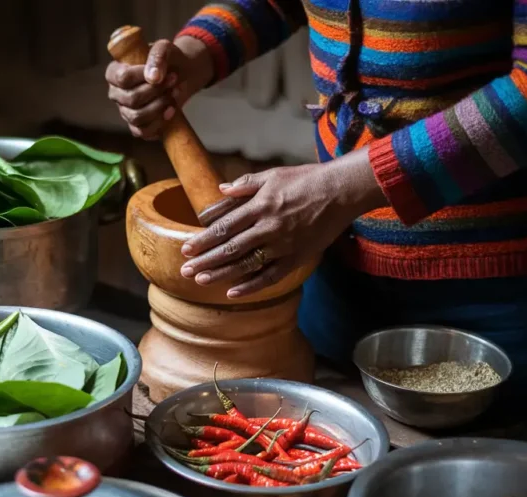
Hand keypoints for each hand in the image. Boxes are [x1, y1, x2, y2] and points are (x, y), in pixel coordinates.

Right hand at [106, 37, 212, 139]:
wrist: (181, 74)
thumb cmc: (167, 59)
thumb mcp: (164, 48)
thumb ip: (157, 56)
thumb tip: (154, 77)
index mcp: (114, 73)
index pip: (122, 78)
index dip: (142, 76)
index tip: (160, 72)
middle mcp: (116, 94)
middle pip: (131, 99)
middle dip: (157, 91)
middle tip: (174, 79)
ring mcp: (125, 111)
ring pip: (137, 116)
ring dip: (160, 105)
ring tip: (174, 92)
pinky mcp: (137, 126)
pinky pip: (143, 132)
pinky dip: (160, 122)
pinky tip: (171, 110)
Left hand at [180, 148, 387, 297]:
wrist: (341, 191)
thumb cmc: (306, 180)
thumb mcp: (273, 174)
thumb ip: (245, 184)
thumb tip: (220, 190)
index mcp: (260, 205)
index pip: (224, 226)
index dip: (203, 239)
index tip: (186, 249)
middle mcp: (268, 227)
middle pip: (230, 247)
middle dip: (205, 260)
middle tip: (185, 270)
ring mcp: (283, 245)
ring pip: (246, 263)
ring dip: (222, 274)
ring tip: (201, 281)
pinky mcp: (297, 257)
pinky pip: (271, 276)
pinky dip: (251, 286)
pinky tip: (233, 292)